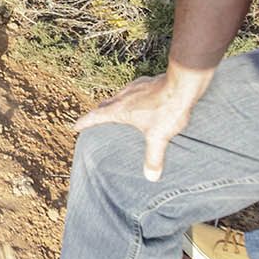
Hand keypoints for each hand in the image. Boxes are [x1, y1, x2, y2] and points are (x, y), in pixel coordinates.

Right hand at [74, 70, 207, 181]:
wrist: (182, 84)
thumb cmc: (167, 110)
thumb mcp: (159, 137)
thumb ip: (153, 157)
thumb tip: (151, 177)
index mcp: (120, 109)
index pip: (96, 116)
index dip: (84, 122)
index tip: (75, 126)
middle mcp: (123, 96)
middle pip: (105, 105)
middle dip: (99, 113)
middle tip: (96, 120)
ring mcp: (135, 87)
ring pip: (119, 96)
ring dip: (115, 104)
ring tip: (118, 111)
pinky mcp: (147, 82)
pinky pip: (133, 90)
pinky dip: (132, 97)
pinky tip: (141, 100)